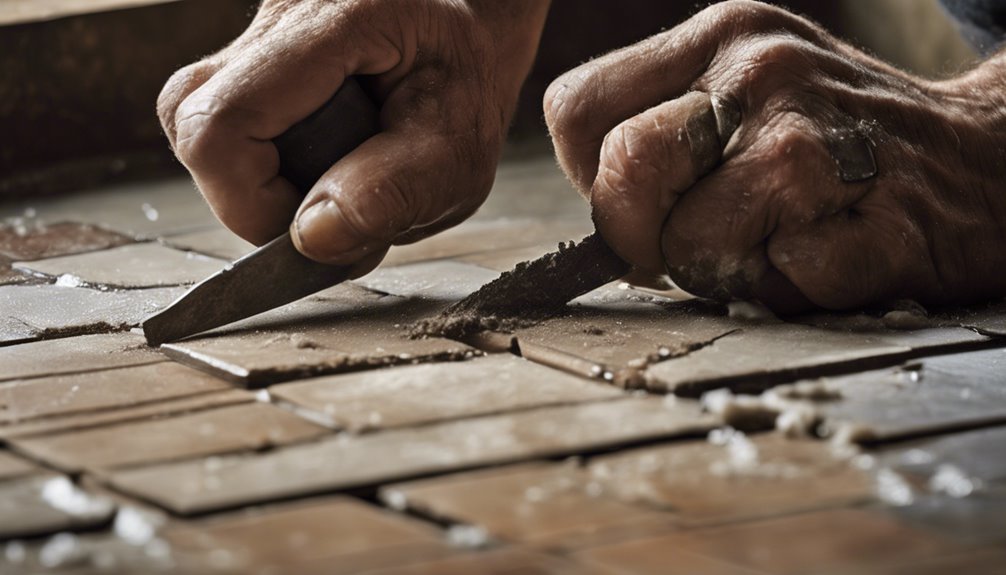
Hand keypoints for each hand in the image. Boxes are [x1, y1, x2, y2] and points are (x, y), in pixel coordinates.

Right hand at [158, 0, 548, 268]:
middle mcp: (277, 12)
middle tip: (332, 205)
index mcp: (332, 20)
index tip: (314, 226)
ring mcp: (254, 28)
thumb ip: (393, 194)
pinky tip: (317, 157)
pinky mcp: (247, 53)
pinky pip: (218, 119)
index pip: (220, 124)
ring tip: (331, 179)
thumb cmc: (468, 81)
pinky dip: (261, 160)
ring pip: (197, 125)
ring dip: (258, 180)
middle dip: (255, 196)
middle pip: (193, 125)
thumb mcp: (459, 150)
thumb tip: (311, 238)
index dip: (247, 202)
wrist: (468, 28)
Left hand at [545, 0, 1005, 312]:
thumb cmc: (837, 142)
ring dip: (723, 270)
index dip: (593, 179)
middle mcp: (763, 74)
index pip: (575, 110)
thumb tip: (601, 219)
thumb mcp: (744, 90)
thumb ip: (661, 132)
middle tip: (700, 238)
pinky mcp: (874, 224)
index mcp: (719, 38)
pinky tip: (829, 253)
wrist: (986, 162)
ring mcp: (821, 146)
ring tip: (778, 240)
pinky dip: (790, 290)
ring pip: (691, 245)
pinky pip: (776, 284)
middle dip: (642, 235)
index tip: (648, 201)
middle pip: (624, 169)